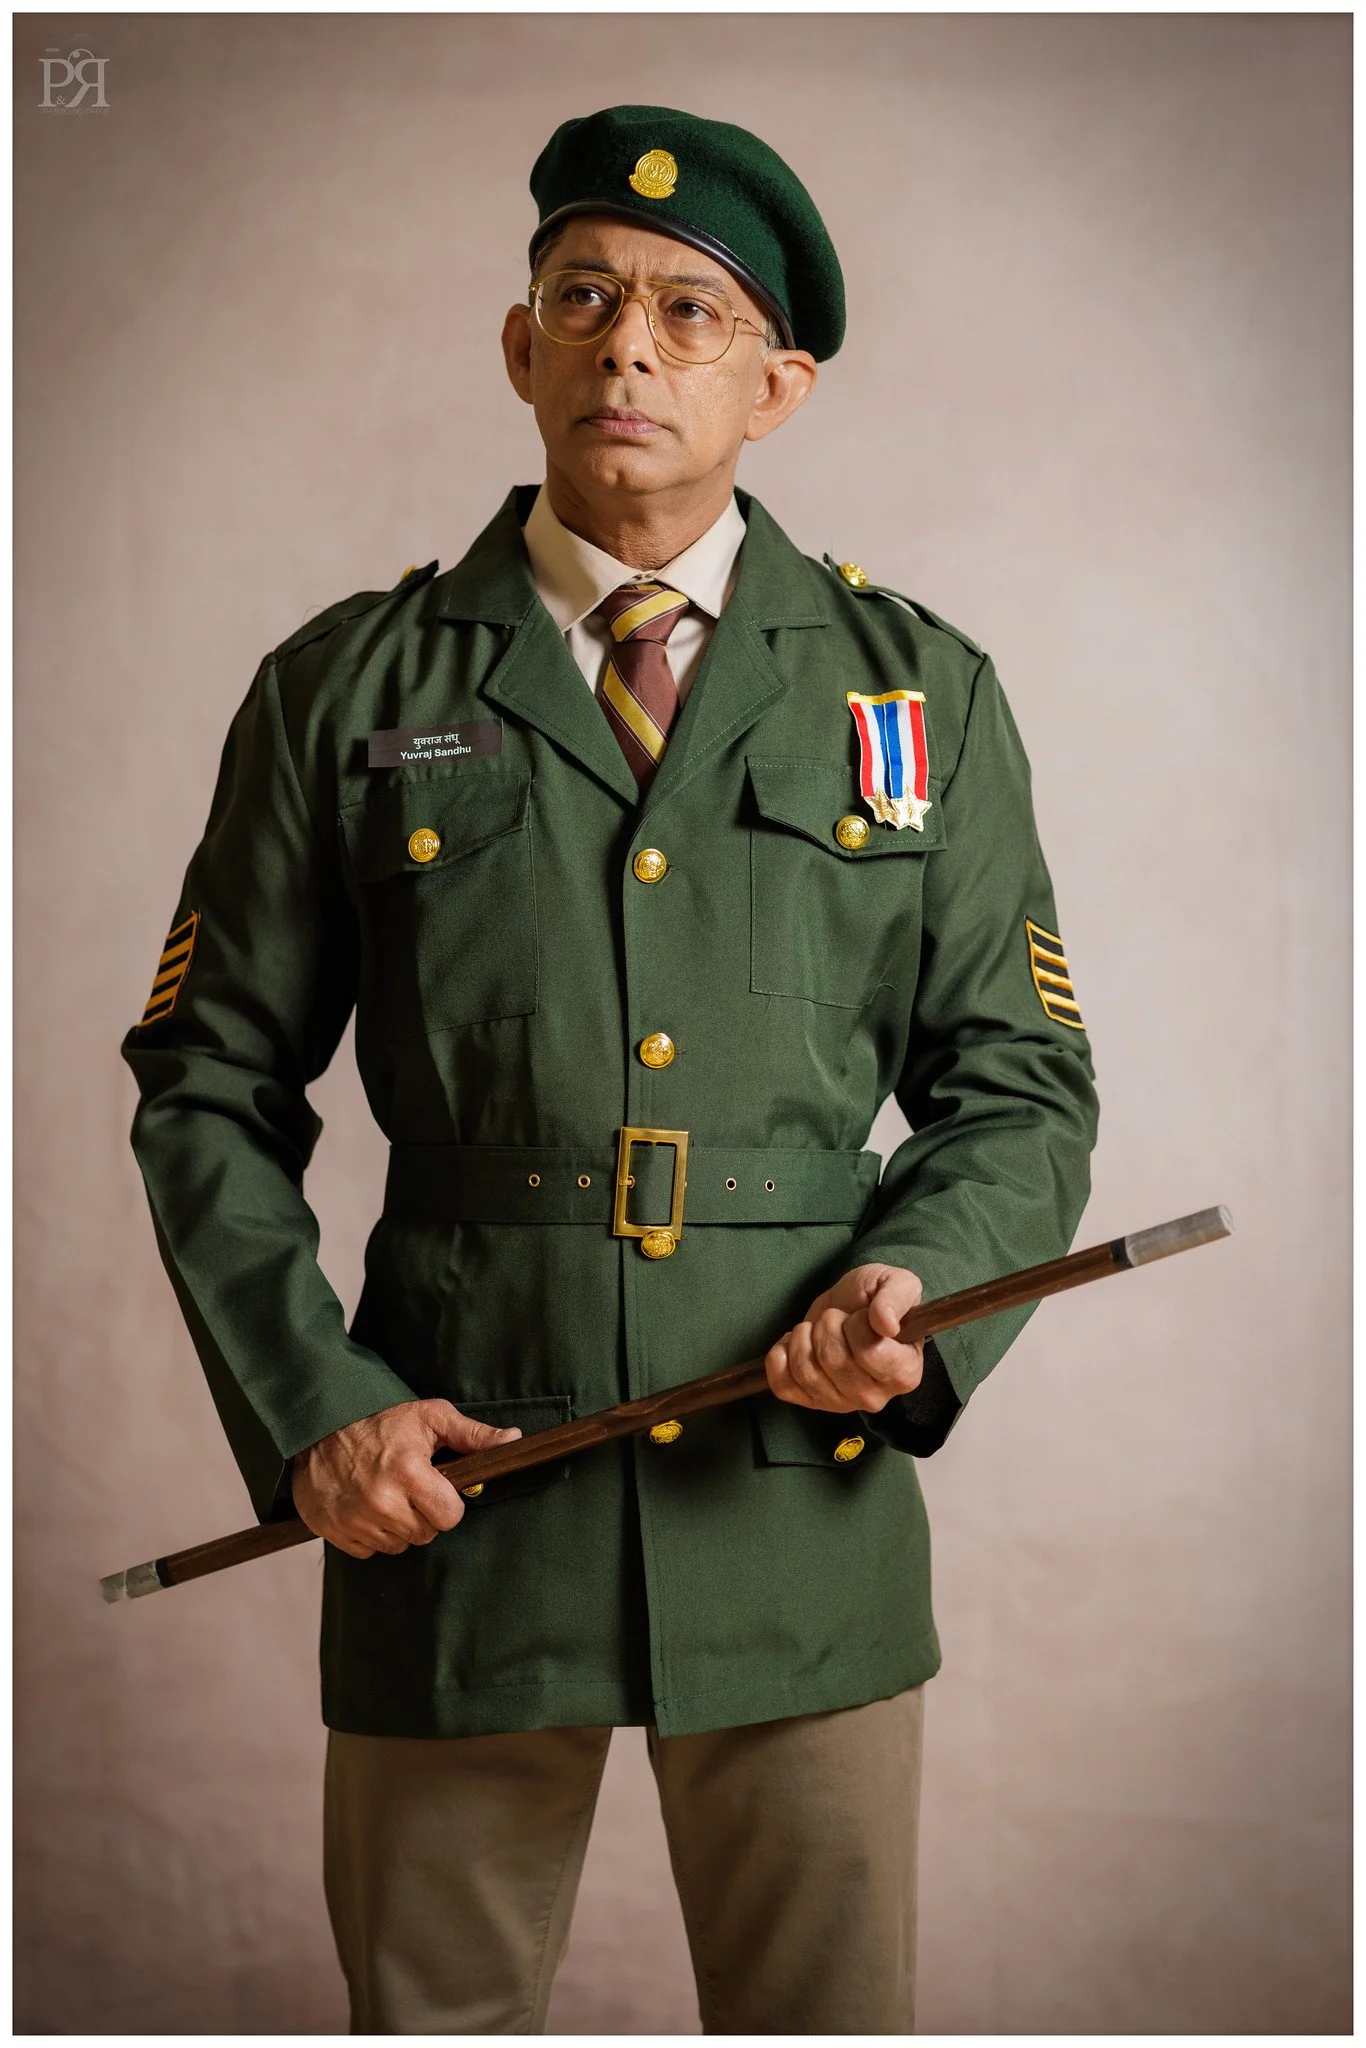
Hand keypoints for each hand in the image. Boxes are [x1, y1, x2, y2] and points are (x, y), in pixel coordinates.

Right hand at [291, 1398, 521, 1558]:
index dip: (448, 1502)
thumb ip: (474, 1435)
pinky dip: (371, 1534)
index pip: (451, 1517)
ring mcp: (356, 1520)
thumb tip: (514, 1441)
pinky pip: (369, 1551)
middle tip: (408, 1486)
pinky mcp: (335, 1532)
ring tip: (386, 1493)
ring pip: (399, 1544)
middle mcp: (382, 1501)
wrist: (318, 1427)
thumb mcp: (430, 1418)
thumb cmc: (380, 1421)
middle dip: (423, 1513)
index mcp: (409, 1472)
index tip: (436, 1486)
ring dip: (398, 1525)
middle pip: (426, 1534)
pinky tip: (365, 1506)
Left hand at [764, 1264, 924, 1413]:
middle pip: (832, 1359)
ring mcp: (841, 1404)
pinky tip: (795, 1344)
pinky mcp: (811, 1402)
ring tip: (817, 1329)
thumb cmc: (875, 1299)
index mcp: (904, 1373)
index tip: (862, 1315)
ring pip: (805, 1371)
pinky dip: (780, 1357)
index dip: (857, 1324)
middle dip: (828, 1324)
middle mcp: (875, 1397)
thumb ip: (896, 1298)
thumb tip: (886, 1324)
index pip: (870, 1352)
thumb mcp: (897, 1283)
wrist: (849, 1307)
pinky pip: (782, 1385)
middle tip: (836, 1318)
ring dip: (804, 1337)